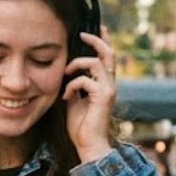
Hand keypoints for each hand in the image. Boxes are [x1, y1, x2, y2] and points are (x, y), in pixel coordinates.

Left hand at [62, 26, 116, 163]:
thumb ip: (75, 86)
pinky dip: (72, 85)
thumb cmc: (82, 127)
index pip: (106, 58)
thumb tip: (67, 74)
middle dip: (96, 40)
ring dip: (76, 64)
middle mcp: (110, 84)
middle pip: (108, 53)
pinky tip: (65, 96)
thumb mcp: (75, 101)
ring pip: (95, 62)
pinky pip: (85, 80)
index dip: (103, 41)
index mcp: (104, 84)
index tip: (94, 29)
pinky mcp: (103, 97)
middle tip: (82, 34)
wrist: (89, 145)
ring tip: (65, 73)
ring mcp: (108, 90)